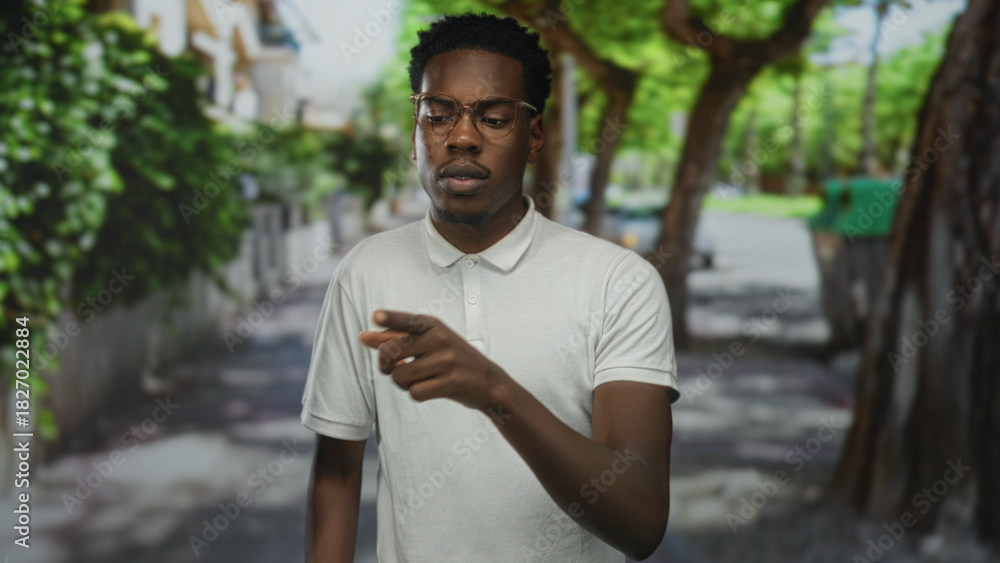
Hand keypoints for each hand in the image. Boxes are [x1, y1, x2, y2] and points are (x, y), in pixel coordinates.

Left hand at [359, 310, 510, 410]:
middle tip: (397, 368)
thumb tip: (364, 336)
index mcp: (433, 325)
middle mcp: (440, 339)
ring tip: (421, 379)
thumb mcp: (429, 342)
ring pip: (400, 376)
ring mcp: (447, 360)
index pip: (407, 320)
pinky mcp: (451, 382)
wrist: (489, 382)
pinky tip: (431, 388)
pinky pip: (415, 393)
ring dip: (404, 383)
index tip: (376, 316)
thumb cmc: (452, 360)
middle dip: (387, 366)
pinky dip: (418, 394)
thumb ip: (396, 338)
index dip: (390, 318)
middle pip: (391, 353)